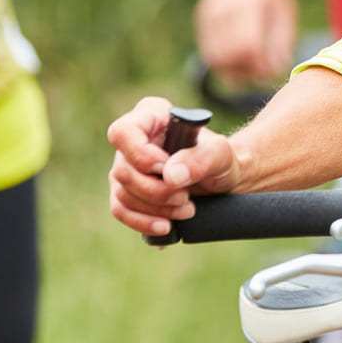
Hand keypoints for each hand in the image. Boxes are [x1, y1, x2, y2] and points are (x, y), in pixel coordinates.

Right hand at [106, 96, 241, 237]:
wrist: (220, 181)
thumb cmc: (218, 159)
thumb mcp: (220, 154)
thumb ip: (200, 158)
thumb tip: (170, 176)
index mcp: (151, 116)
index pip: (123, 132)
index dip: (141, 155)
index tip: (167, 169)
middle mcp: (131, 140)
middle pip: (123, 170)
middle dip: (157, 190)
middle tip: (186, 196)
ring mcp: (125, 167)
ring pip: (122, 193)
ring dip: (155, 208)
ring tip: (187, 209)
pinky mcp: (125, 191)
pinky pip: (120, 210)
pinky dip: (143, 221)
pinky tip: (165, 226)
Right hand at [196, 0, 297, 86]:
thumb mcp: (286, 14)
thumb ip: (281, 43)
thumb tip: (274, 72)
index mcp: (248, 3)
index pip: (247, 44)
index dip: (258, 65)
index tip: (269, 71)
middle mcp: (222, 9)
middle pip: (226, 56)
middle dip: (244, 71)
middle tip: (259, 70)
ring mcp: (208, 15)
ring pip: (213, 58)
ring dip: (231, 71)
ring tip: (249, 64)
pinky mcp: (201, 21)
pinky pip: (208, 52)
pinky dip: (222, 62)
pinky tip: (237, 58)